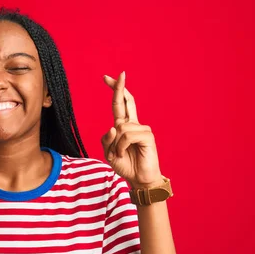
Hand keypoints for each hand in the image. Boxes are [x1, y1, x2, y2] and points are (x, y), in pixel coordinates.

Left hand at [101, 72, 162, 187]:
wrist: (139, 179)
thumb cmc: (126, 165)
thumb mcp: (109, 153)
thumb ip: (107, 140)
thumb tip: (114, 127)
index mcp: (123, 126)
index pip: (119, 105)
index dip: (115, 91)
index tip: (107, 77)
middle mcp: (133, 125)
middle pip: (126, 102)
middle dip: (120, 87)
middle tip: (119, 74)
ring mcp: (142, 129)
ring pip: (120, 128)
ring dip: (115, 145)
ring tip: (120, 155)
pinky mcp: (147, 136)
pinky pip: (127, 136)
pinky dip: (121, 147)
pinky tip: (125, 154)